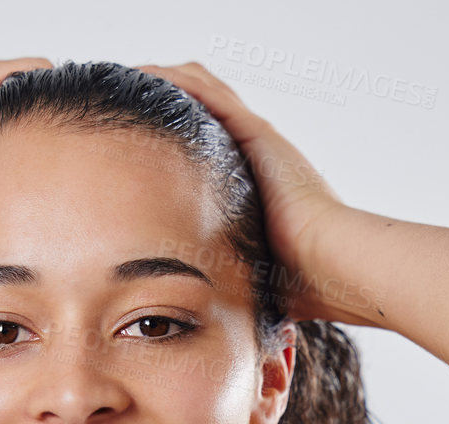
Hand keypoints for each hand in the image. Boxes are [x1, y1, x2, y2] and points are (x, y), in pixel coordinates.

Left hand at [133, 61, 348, 321]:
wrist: (332, 267)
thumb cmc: (299, 285)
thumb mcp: (247, 279)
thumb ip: (225, 283)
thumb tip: (205, 322)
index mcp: (251, 186)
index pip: (203, 151)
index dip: (169, 143)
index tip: (132, 149)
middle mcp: (254, 157)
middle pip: (201, 113)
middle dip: (160, 107)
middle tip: (116, 108)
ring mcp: (256, 141)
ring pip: (202, 92)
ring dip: (162, 84)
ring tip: (123, 80)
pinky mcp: (256, 134)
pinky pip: (207, 92)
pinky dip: (174, 80)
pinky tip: (142, 75)